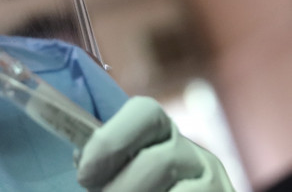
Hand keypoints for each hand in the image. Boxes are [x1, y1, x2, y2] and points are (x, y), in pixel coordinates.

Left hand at [77, 96, 234, 190]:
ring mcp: (214, 180)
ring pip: (174, 190)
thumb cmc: (139, 186)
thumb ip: (107, 159)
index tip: (85, 174)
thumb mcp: (124, 169)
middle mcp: (192, 150)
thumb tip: (82, 160)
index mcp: (161, 131)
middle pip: (157, 162)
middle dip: (120, 187)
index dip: (110, 141)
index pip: (144, 112)